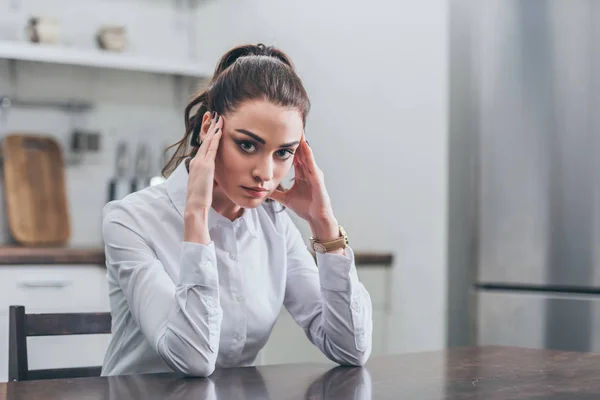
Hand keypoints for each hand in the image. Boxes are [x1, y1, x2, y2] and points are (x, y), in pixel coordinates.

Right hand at [184, 112, 222, 242]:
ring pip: (208, 141)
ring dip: (213, 128)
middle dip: (209, 127)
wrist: (195, 205)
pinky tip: (220, 129)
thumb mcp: (204, 185)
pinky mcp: (206, 165)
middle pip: (205, 140)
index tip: (212, 125)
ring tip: (218, 117)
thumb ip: (207, 178)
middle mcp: (197, 161)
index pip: (204, 146)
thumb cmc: (200, 199)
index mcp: (196, 165)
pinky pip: (212, 148)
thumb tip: (210, 177)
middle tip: (213, 114)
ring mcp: (200, 162)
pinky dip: (216, 137)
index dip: (208, 135)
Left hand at [269, 134, 339, 240]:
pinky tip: (305, 146)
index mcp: (302, 174)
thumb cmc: (305, 208)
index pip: (294, 156)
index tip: (280, 134)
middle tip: (289, 124)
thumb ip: (276, 193)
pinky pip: (312, 164)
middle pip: (301, 152)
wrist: (316, 218)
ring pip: (307, 155)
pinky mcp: (318, 179)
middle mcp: (309, 171)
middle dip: (295, 139)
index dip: (287, 145)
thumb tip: (263, 190)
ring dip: (302, 143)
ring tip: (297, 130)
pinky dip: (308, 155)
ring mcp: (314, 174)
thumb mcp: (285, 198)